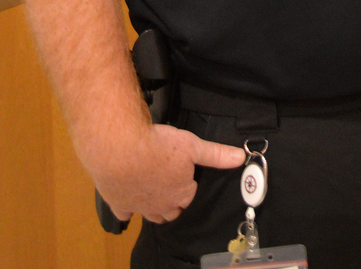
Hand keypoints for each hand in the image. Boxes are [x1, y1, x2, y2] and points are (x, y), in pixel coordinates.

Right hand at [90, 122, 244, 223]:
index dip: (189, 183)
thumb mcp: (192, 145)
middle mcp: (163, 206)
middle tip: (173, 185)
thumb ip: (216, 154)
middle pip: (173, 211)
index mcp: (182, 193)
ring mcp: (140, 207)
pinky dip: (128, 210)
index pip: (191, 195)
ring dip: (156, 209)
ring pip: (153, 215)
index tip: (186, 172)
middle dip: (176, 201)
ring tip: (157, 197)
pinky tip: (128, 206)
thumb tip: (241, 156)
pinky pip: (125, 213)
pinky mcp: (119, 204)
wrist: (120, 150)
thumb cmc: (159, 145)